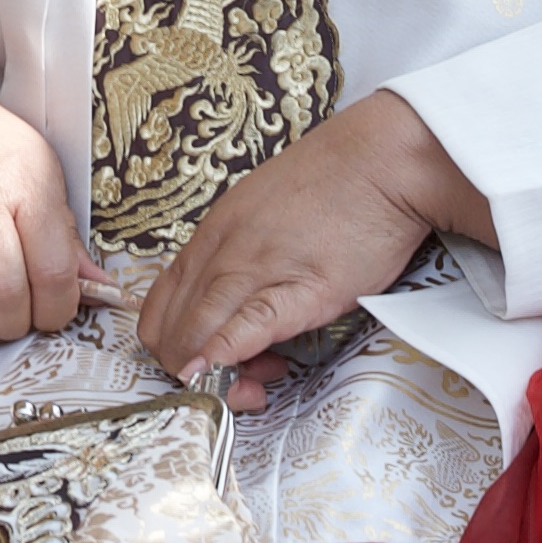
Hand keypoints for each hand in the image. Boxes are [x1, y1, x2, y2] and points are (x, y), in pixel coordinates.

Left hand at [133, 91, 495, 403]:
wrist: (383, 159)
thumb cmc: (333, 187)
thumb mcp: (261, 215)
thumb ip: (236, 256)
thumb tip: (224, 300)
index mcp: (211, 236)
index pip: (158, 306)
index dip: (171, 345)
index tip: (200, 361)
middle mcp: (222, 252)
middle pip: (170, 328)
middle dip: (188, 369)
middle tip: (229, 381)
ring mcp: (257, 268)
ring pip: (199, 332)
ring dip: (214, 374)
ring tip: (253, 383)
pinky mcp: (302, 286)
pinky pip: (249, 326)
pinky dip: (227, 357)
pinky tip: (226, 374)